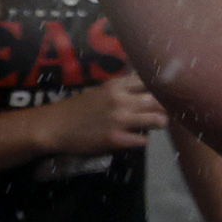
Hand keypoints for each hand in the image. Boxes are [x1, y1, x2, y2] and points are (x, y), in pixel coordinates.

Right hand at [45, 73, 167, 155]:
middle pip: (159, 100)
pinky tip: (137, 138)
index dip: (162, 88)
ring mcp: (120, 120)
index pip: (151, 81)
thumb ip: (122, 89)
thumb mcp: (101, 91)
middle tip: (166, 111)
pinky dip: (143, 140)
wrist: (53, 126)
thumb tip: (146, 89)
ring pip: (157, 120)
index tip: (168, 93)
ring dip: (160, 123)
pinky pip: (143, 140)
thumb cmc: (77, 108)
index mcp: (117, 85)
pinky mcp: (116, 139)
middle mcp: (122, 100)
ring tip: (156, 125)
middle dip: (166, 107)